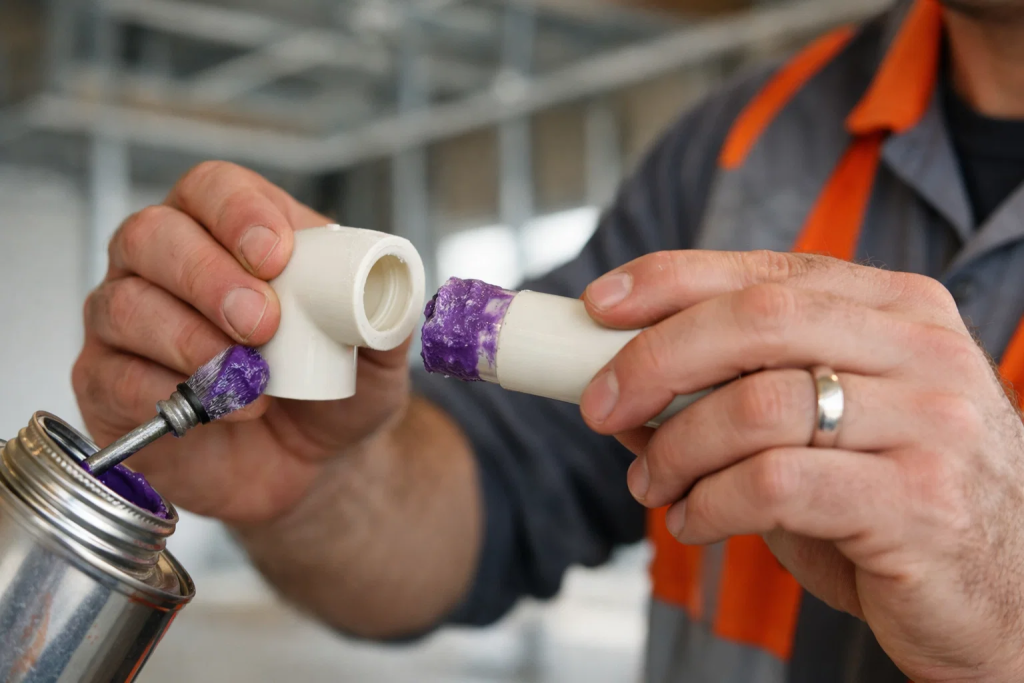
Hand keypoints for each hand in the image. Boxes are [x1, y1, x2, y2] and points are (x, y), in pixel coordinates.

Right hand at [73, 162, 411, 523]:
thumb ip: (386, 312)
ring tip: (254, 375)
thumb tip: (392, 283)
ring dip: (193, 339)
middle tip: (263, 321)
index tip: (277, 254)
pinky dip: (174, 391)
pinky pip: (115, 374)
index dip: (238, 212)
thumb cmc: (333, 390)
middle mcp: (164, 266)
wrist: (313, 466)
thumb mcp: (377, 351)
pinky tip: (228, 407)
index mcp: (228, 233)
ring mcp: (128, 324)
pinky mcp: (110, 386)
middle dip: (209, 275)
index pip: (212, 188)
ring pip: (127, 304)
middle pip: (152, 234)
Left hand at [580, 250, 1023, 681]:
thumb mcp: (825, 425)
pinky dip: (710, 503)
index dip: (671, 280)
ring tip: (651, 481)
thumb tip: (625, 384)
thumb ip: (737, 392)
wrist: (1005, 593)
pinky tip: (695, 520)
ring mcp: (931, 424)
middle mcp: (921, 352)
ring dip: (676, 447)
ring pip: (758, 404)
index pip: (768, 270)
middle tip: (598, 403)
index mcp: (898, 310)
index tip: (600, 304)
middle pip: (758, 319)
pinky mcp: (921, 503)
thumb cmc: (897, 497)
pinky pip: (776, 484)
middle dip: (655, 358)